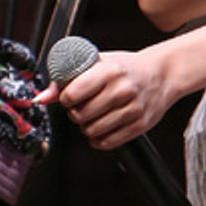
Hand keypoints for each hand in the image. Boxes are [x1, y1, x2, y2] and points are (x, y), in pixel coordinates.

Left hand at [39, 44, 173, 147]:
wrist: (163, 74)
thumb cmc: (127, 68)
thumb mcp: (98, 63)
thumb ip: (69, 78)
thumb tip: (42, 97)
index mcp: (110, 71)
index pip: (72, 94)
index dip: (65, 98)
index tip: (70, 97)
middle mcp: (122, 90)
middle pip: (80, 115)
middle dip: (75, 113)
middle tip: (81, 107)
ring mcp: (132, 110)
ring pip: (92, 131)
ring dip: (86, 127)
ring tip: (92, 117)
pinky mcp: (140, 125)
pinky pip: (108, 142)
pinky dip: (98, 139)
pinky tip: (100, 129)